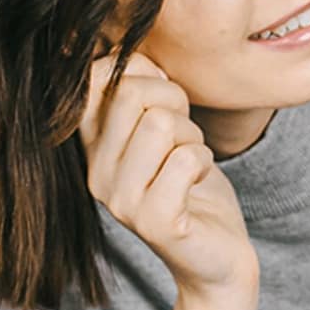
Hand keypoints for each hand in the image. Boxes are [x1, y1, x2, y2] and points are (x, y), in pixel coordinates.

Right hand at [79, 51, 255, 309]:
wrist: (217, 256)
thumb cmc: (192, 185)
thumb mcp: (166, 126)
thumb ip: (145, 89)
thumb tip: (129, 53)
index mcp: (93, 149)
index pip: (95, 81)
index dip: (140, 74)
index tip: (164, 99)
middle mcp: (97, 175)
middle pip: (134, 95)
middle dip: (176, 104)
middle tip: (186, 137)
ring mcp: (122, 202)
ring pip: (161, 123)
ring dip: (192, 138)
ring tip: (191, 164)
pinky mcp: (155, 222)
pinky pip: (186, 159)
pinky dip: (204, 162)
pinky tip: (198, 183)